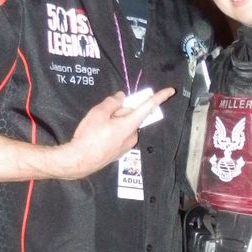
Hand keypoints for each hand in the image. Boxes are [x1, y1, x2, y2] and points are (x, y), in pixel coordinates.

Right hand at [60, 88, 174, 178]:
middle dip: (120, 111)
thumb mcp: (98, 113)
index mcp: (129, 124)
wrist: (80, 161)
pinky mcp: (120, 152)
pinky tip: (99, 136)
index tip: (171, 91)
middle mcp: (133, 136)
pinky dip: (113, 131)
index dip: (160, 97)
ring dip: (115, 122)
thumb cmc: (89, 136)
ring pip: (125, 126)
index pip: (148, 107)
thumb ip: (112, 102)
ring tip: (97, 127)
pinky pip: (120, 136)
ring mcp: (127, 146)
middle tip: (103, 114)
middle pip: (131, 116)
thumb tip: (122, 98)